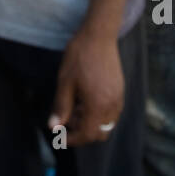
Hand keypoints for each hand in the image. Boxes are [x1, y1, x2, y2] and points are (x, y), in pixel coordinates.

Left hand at [48, 27, 123, 146]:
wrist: (98, 36)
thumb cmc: (79, 57)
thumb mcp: (65, 82)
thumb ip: (61, 107)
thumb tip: (54, 127)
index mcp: (98, 105)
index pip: (88, 134)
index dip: (73, 139)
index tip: (60, 136)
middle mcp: (112, 105)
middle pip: (100, 133)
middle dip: (83, 132)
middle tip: (67, 119)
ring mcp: (119, 98)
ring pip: (107, 124)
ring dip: (91, 123)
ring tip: (75, 107)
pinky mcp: (120, 90)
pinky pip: (112, 112)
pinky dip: (99, 113)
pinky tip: (86, 99)